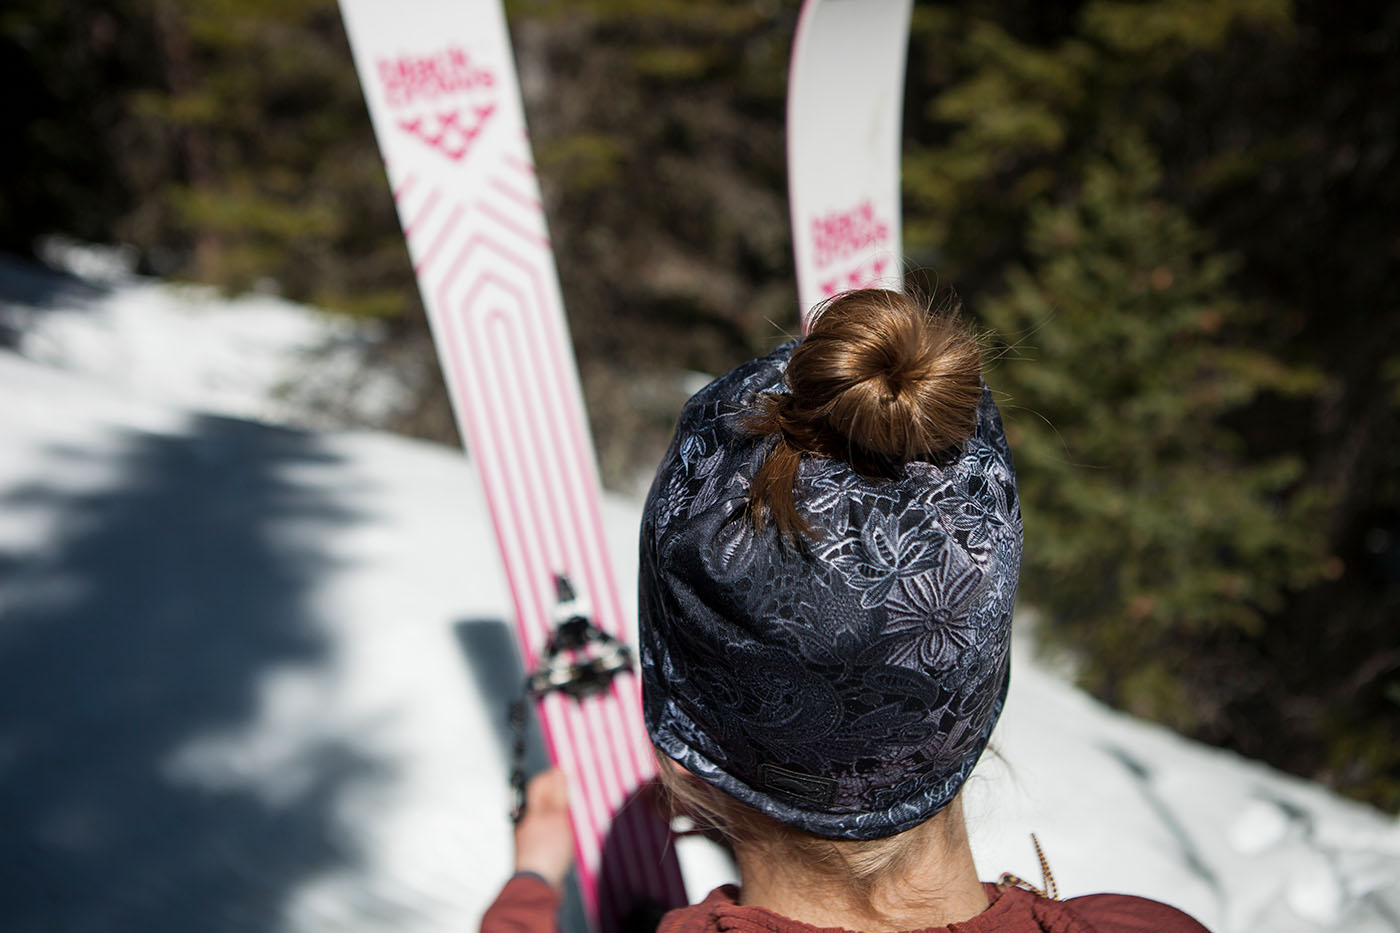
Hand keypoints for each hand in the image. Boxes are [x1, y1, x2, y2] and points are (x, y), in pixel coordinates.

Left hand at [514, 768, 574, 890]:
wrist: (538, 887)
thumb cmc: (545, 853)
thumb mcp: (558, 818)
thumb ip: (558, 795)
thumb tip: (558, 771)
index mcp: (530, 811)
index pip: (538, 785)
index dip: (551, 776)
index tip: (565, 772)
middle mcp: (527, 824)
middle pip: (542, 802)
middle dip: (557, 795)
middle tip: (573, 792)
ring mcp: (531, 841)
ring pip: (546, 821)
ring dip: (560, 816)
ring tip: (574, 816)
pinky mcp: (538, 856)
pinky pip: (549, 838)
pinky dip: (559, 834)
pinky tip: (568, 840)